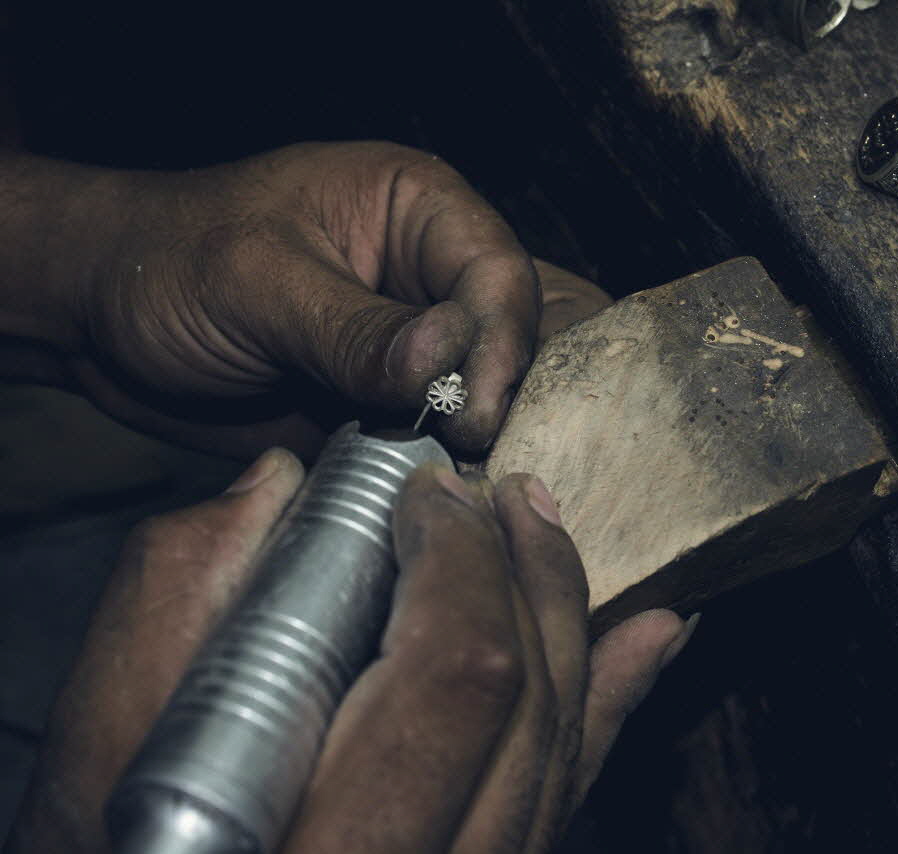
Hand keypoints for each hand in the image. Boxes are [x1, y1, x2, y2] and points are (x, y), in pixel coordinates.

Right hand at [8, 451, 692, 852]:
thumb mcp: (101, 752)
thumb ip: (176, 605)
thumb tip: (278, 486)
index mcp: (341, 846)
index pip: (460, 675)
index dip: (462, 563)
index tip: (430, 495)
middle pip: (532, 700)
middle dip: (523, 572)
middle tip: (498, 495)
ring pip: (567, 741)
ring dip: (571, 614)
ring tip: (545, 525)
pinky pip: (576, 786)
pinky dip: (617, 698)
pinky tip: (652, 632)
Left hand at [69, 143, 544, 456]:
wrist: (96, 318)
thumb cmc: (164, 260)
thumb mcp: (258, 281)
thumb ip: (353, 326)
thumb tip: (440, 364)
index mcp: (415, 209)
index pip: (495, 272)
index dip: (496, 338)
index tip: (470, 403)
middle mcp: (426, 276)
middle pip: (503, 337)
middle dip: (491, 392)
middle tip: (467, 447)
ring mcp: (407, 345)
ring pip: (473, 393)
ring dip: (466, 436)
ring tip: (453, 475)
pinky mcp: (382, 403)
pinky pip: (428, 438)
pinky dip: (429, 465)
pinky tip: (424, 488)